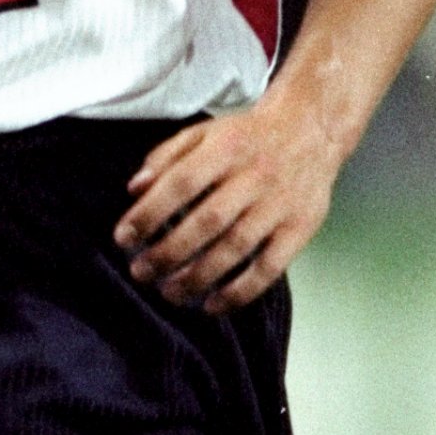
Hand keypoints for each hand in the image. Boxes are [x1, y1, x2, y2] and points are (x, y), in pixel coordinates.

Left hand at [114, 86, 342, 313]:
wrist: (312, 130)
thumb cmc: (247, 137)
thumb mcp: (204, 133)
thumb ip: (166, 157)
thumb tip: (134, 190)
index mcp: (226, 149)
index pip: (182, 183)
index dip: (150, 213)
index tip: (124, 237)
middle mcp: (255, 176)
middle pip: (207, 222)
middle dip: (168, 253)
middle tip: (141, 272)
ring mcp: (280, 205)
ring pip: (236, 248)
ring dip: (198, 277)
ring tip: (169, 293)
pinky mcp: (300, 229)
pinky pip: (270, 268)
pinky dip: (240, 292)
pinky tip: (213, 305)